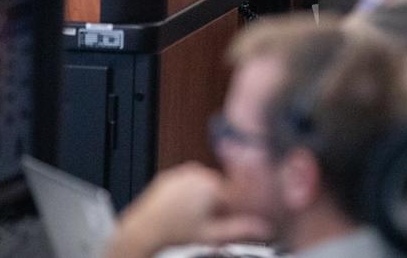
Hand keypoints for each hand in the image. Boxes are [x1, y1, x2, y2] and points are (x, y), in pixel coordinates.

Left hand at [106, 163, 272, 257]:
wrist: (144, 230)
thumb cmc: (173, 233)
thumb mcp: (212, 235)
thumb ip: (241, 229)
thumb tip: (263, 228)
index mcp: (211, 183)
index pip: (236, 193)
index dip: (236, 210)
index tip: (232, 219)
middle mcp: (197, 172)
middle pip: (221, 188)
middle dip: (220, 205)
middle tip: (211, 223)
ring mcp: (183, 172)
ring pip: (206, 185)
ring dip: (206, 199)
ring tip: (194, 218)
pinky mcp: (171, 175)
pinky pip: (189, 183)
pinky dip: (191, 194)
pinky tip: (184, 211)